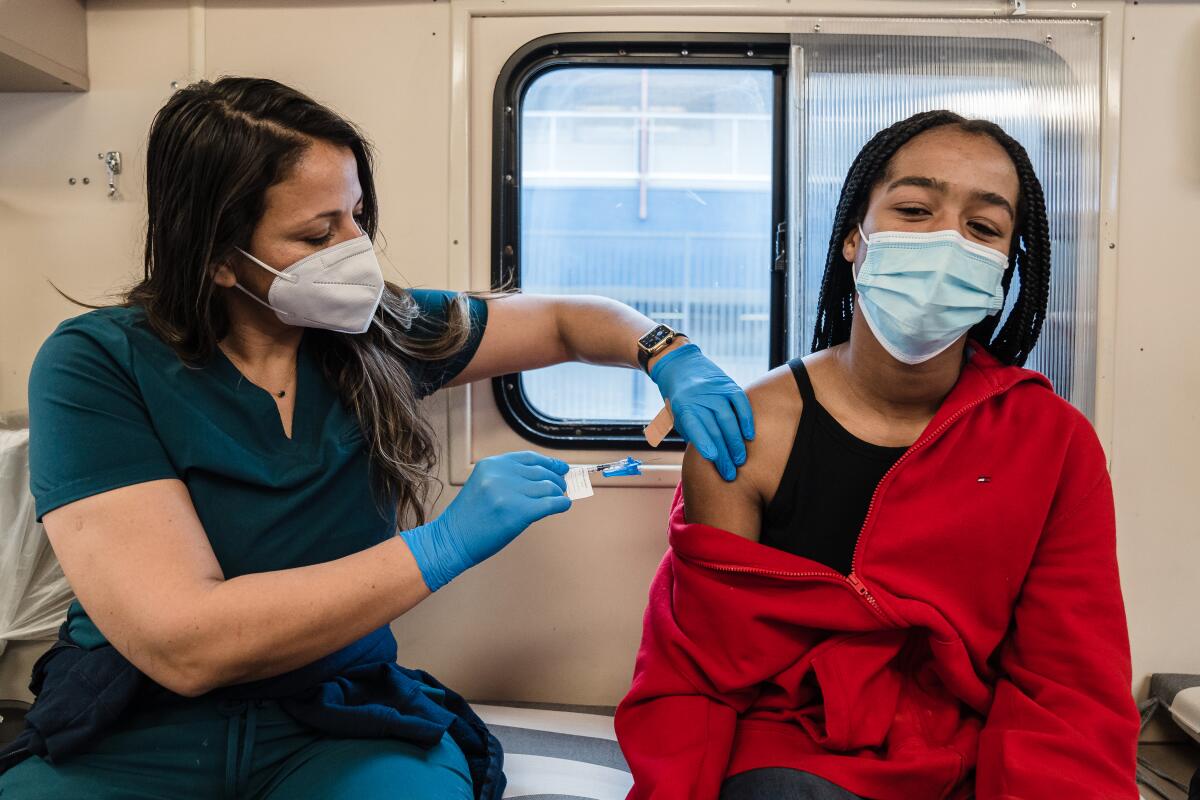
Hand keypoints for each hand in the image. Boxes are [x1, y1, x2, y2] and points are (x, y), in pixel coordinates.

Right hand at [400, 451, 570, 590]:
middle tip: (562, 487)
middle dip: (556, 480)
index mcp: (491, 464)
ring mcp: (509, 493)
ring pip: (548, 487)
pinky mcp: (518, 512)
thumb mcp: (484, 485)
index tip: (560, 467)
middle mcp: (500, 474)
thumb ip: (509, 477)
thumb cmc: (469, 517)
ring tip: (559, 498)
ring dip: (558, 493)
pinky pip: (550, 503)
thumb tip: (544, 476)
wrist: (452, 540)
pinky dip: (561, 504)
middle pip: (541, 472)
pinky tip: (563, 506)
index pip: (529, 458)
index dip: (549, 462)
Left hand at [650, 343, 753, 481]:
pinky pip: (741, 403)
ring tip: (740, 460)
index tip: (714, 460)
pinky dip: (746, 420)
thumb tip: (710, 454)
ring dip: (736, 442)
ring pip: (729, 419)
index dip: (705, 444)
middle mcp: (699, 398)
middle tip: (730, 473)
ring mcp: (715, 390)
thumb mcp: (675, 415)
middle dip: (723, 454)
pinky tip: (749, 436)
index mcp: (682, 407)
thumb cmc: (677, 397)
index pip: (695, 428)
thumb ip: (691, 432)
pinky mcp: (728, 384)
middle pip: (714, 429)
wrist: (679, 364)